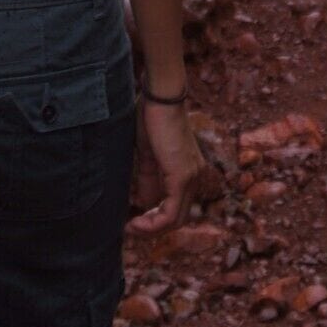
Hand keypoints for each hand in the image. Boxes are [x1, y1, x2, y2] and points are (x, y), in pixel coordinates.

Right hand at [128, 98, 202, 234]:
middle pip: (179, 218)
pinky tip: (136, 222)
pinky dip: (154, 222)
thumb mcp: (148, 155)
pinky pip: (171, 213)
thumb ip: (149, 179)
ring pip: (176, 219)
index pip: (178, 206)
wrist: (160, 97)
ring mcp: (191, 177)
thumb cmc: (152, 118)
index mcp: (188, 171)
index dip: (156, 219)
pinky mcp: (182, 176)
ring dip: (152, 228)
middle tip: (132, 229)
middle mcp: (195, 176)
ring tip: (132, 228)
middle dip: (154, 228)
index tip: (134, 222)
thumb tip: (145, 204)